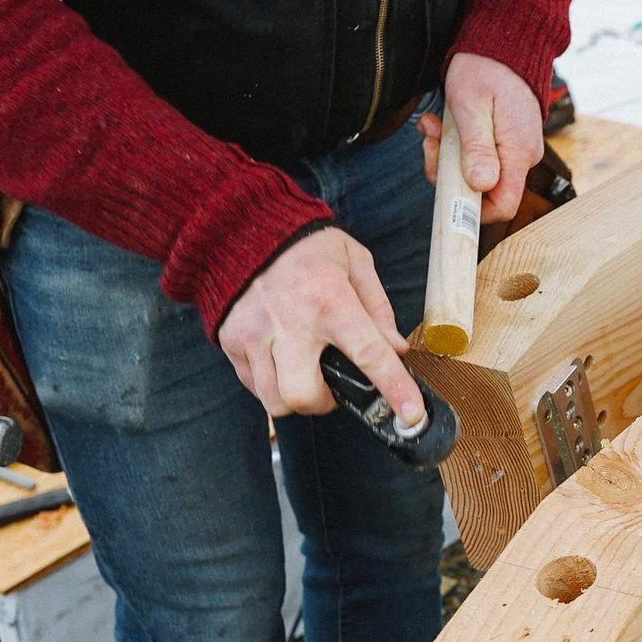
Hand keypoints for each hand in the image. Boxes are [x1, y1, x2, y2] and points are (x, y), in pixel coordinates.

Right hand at [216, 226, 421, 423]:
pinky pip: (253, 386)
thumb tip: (395, 349)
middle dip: (323, 403)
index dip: (394, 388)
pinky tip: (281, 361)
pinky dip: (271, 385)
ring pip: (275, 400)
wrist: (243, 226)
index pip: (368, 353)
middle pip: (303, 395)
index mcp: (330, 299)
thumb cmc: (305, 246)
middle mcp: (290, 322)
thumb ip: (378, 306)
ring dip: (296, 398)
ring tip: (305, 374)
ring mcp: (255, 334)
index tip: (410, 415)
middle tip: (333, 386)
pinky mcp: (231, 341)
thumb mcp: (354, 260)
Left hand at [420, 52, 543, 225]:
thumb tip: (481, 185)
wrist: (501, 43)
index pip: (504, 206)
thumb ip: (477, 148)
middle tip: (431, 141)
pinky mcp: (505, 141)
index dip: (473, 210)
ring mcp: (514, 149)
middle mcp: (522, 156)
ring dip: (447, 155)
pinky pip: (478, 156)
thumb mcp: (471, 106)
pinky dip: (455, 145)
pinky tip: (443, 123)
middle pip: (484, 191)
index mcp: (518, 152)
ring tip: (434, 126)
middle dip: (449, 173)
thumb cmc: (486, 68)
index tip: (444, 190)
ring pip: (476, 173)